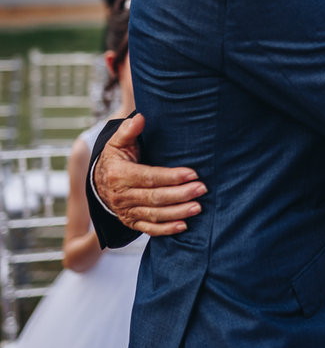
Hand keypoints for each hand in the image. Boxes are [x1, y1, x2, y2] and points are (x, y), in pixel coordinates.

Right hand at [95, 114, 206, 235]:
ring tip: (198, 207)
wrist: (100, 182)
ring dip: (177, 212)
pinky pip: (149, 228)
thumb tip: (141, 118)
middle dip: (180, 194)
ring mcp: (126, 211)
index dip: (171, 177)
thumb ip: (129, 131)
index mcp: (119, 175)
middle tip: (202, 189)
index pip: (149, 177)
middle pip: (154, 197)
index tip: (193, 174)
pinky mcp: (130, 222)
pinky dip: (166, 229)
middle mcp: (121, 196)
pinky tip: (184, 226)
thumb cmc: (116, 158)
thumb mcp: (118, 142)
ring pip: (154, 214)